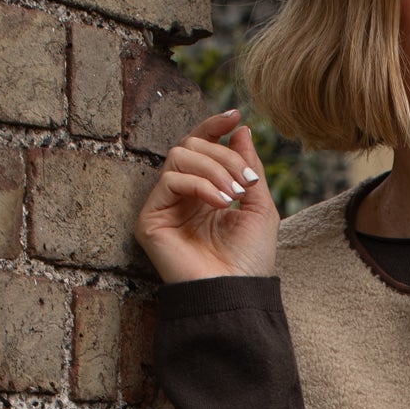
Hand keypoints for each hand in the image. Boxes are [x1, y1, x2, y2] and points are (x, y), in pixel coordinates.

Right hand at [134, 110, 279, 284]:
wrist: (237, 292)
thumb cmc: (250, 258)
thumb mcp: (259, 204)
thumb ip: (248, 166)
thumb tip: (239, 128)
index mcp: (205, 191)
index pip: (201, 147)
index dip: (213, 127)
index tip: (234, 116)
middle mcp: (182, 195)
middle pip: (191, 146)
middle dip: (223, 155)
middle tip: (245, 181)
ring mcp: (164, 206)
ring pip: (179, 157)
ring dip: (213, 168)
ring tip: (234, 193)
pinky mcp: (150, 220)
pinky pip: (170, 180)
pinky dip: (199, 184)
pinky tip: (219, 202)